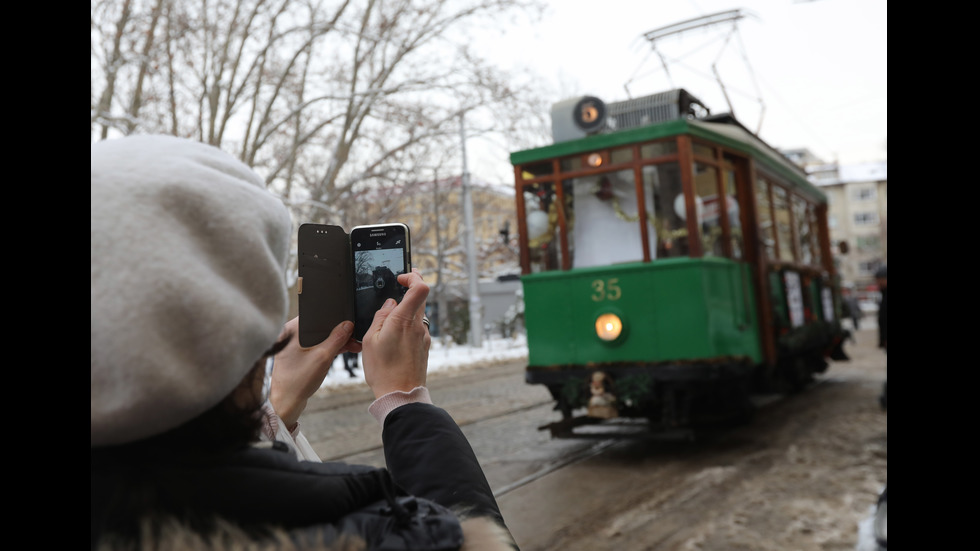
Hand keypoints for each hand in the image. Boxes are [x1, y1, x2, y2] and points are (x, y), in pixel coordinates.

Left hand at [269, 316, 361, 429]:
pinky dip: (331, 347)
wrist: (286, 403)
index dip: (334, 316)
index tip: (349, 320)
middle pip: (320, 325)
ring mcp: (296, 344)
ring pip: (321, 336)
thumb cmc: (298, 382)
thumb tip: (348, 325)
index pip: (316, 314)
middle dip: (339, 330)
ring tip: (354, 344)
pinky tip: (346, 349)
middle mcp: (292, 334)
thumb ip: (336, 339)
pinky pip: (318, 344)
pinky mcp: (300, 353)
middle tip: (355, 335)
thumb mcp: (322, 358)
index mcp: (291, 330)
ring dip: (337, 340)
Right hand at [361, 269, 430, 399]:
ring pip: (418, 314)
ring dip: (406, 311)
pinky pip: (417, 328)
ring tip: (388, 321)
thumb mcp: (370, 340)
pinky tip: (394, 338)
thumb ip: (380, 317)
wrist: (401, 395)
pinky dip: (407, 326)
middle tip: (397, 289)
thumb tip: (390, 304)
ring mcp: (423, 336)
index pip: (420, 287)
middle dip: (409, 291)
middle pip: (420, 298)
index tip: (401, 278)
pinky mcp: (424, 346)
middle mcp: (418, 326)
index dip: (413, 277)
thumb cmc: (383, 370)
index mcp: (403, 320)